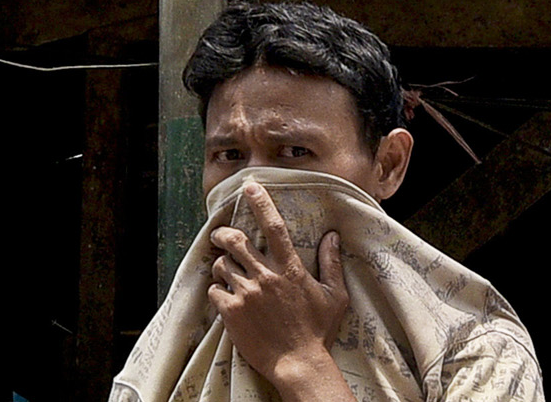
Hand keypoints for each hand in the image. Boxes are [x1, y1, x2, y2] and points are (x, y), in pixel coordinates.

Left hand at [207, 181, 354, 400]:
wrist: (298, 364)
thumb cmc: (318, 331)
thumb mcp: (335, 296)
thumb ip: (332, 264)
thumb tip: (332, 236)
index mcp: (291, 269)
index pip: (274, 227)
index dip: (261, 203)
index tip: (250, 187)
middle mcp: (266, 276)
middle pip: (236, 241)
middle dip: (224, 234)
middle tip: (221, 235)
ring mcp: (247, 294)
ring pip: (222, 265)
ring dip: (222, 265)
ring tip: (227, 272)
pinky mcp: (232, 313)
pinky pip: (215, 291)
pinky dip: (217, 290)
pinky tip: (226, 297)